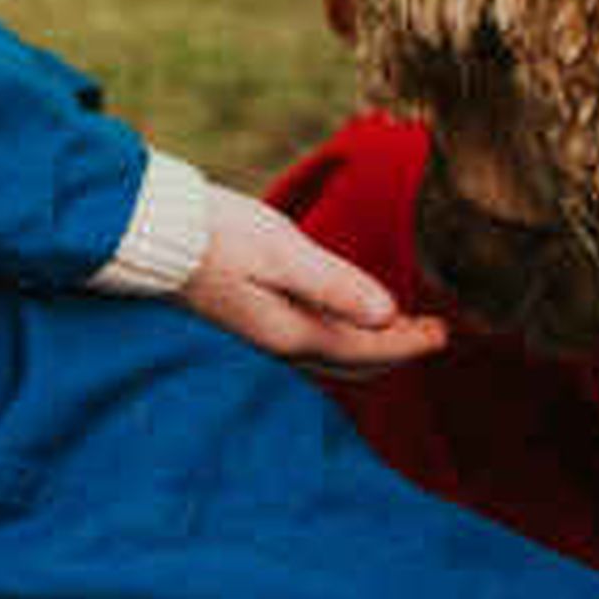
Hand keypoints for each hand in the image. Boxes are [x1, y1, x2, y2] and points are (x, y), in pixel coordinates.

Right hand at [179, 189, 449, 379]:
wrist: (152, 234)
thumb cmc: (217, 236)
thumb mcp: (281, 253)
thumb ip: (335, 284)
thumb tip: (388, 314)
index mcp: (292, 334)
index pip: (369, 351)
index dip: (411, 344)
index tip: (446, 333)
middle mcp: (280, 346)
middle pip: (354, 364)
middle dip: (398, 352)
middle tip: (436, 334)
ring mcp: (264, 336)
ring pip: (333, 357)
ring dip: (373, 347)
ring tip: (403, 327)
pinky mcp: (251, 319)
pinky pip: (313, 342)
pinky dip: (344, 337)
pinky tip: (348, 315)